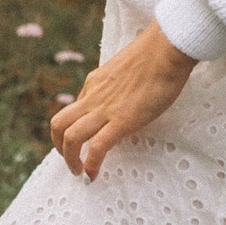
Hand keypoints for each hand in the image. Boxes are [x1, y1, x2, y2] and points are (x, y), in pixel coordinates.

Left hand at [49, 23, 194, 180]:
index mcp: (95, 82)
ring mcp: (105, 109)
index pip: (74, 108)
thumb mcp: (127, 69)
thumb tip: (125, 96)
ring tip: (79, 172)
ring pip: (70, 136)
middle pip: (59, 123)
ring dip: (70, 159)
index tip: (80, 143)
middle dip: (59, 146)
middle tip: (71, 162)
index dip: (72, 128)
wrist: (166, 49)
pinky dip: (91, 164)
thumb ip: (119, 84)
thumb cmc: (156, 56)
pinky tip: (93, 175)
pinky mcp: (122, 120)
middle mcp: (93, 96)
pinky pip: (97, 147)